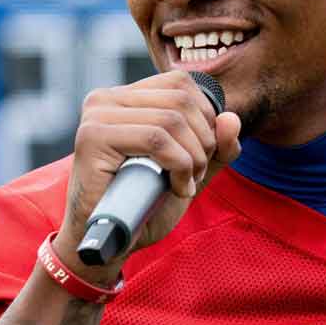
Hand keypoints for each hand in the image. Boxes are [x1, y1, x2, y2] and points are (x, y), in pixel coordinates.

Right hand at [55, 70, 241, 283]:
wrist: (112, 241)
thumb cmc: (146, 203)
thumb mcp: (192, 169)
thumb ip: (217, 146)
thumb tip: (232, 119)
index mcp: (127, 97)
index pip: (181, 83)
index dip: (205, 117)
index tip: (201, 154)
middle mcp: (107, 98)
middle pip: (181, 101)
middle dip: (203, 141)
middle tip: (196, 174)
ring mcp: (97, 115)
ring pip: (171, 120)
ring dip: (193, 158)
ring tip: (186, 184)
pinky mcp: (92, 137)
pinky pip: (155, 139)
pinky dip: (178, 165)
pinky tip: (177, 188)